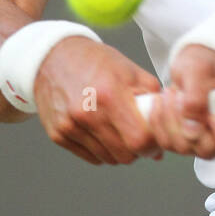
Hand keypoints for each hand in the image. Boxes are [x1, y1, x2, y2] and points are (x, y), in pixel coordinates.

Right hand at [33, 37, 162, 165]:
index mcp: (109, 95)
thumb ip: (152, 102)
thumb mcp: (130, 71)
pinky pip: (90, 157)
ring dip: (118, 150)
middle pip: (124, 156)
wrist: (52, 57)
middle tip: (135, 134)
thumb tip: (162, 141)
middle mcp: (87, 114)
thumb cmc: (96, 62)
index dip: (152, 145)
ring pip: (108, 159)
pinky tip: (100, 131)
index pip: (139, 140)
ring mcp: (70, 126)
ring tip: (117, 129)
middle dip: (136, 150)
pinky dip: (100, 150)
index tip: (153, 140)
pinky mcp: (58, 134)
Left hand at [144, 44, 214, 158]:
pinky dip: (159, 121)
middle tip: (182, 95)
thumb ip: (198, 96)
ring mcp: (209, 141)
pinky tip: (163, 103)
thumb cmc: (206, 64)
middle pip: (210, 149)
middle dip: (187, 122)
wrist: (192, 66)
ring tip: (173, 94)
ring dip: (170, 119)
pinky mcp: (188, 142)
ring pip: (185, 148)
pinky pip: (168, 143)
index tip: (212, 117)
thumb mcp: (202, 69)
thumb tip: (192, 128)